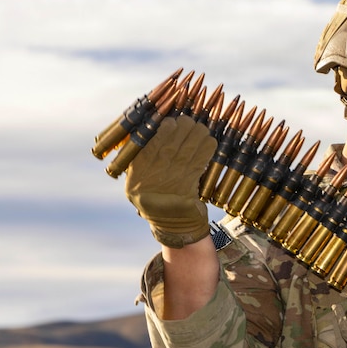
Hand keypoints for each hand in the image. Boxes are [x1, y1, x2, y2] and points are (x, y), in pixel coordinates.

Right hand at [125, 116, 216, 247]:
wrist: (176, 228)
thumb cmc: (161, 198)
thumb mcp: (145, 181)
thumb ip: (147, 158)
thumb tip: (161, 126)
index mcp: (135, 175)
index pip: (147, 144)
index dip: (161, 129)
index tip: (171, 120)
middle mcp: (148, 180)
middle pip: (166, 145)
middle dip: (180, 128)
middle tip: (189, 120)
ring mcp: (168, 186)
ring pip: (184, 152)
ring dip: (195, 135)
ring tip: (201, 127)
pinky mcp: (187, 191)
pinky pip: (198, 164)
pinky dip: (205, 150)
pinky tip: (210, 140)